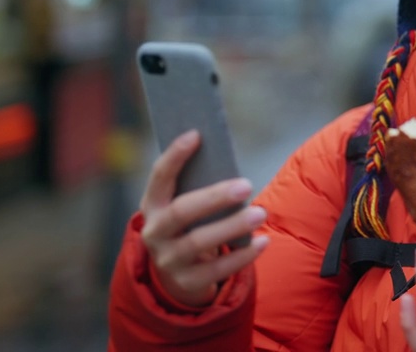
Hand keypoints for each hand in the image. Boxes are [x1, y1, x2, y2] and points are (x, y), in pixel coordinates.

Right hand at [138, 129, 269, 306]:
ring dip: (232, 227)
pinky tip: (262, 242)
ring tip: (260, 214)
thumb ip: (198, 184)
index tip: (196, 134)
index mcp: (153, 205)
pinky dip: (241, 256)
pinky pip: (216, 270)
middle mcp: (154, 232)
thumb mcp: (184, 203)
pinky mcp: (187, 281)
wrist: (177, 272)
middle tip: (246, 185)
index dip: (175, 156)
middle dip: (214, 197)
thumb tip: (223, 152)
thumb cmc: (190, 224)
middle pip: (181, 212)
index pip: (159, 177)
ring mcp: (168, 259)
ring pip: (198, 243)